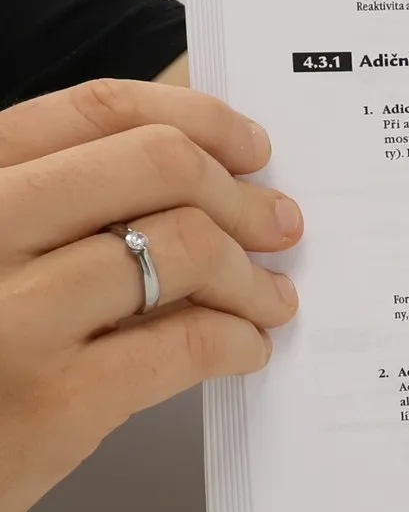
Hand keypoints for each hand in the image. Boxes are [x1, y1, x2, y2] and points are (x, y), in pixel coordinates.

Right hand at [0, 79, 301, 511]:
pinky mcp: (52, 400)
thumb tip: (199, 159)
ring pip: (185, 248)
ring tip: (269, 298)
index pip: (98, 111)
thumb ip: (65, 201)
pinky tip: (242, 349)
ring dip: (252, 276)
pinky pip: (186, 342)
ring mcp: (13, 315)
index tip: (251, 149)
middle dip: (242, 197)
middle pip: (159, 165)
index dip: (200, 122)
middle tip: (278, 226)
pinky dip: (237, 340)